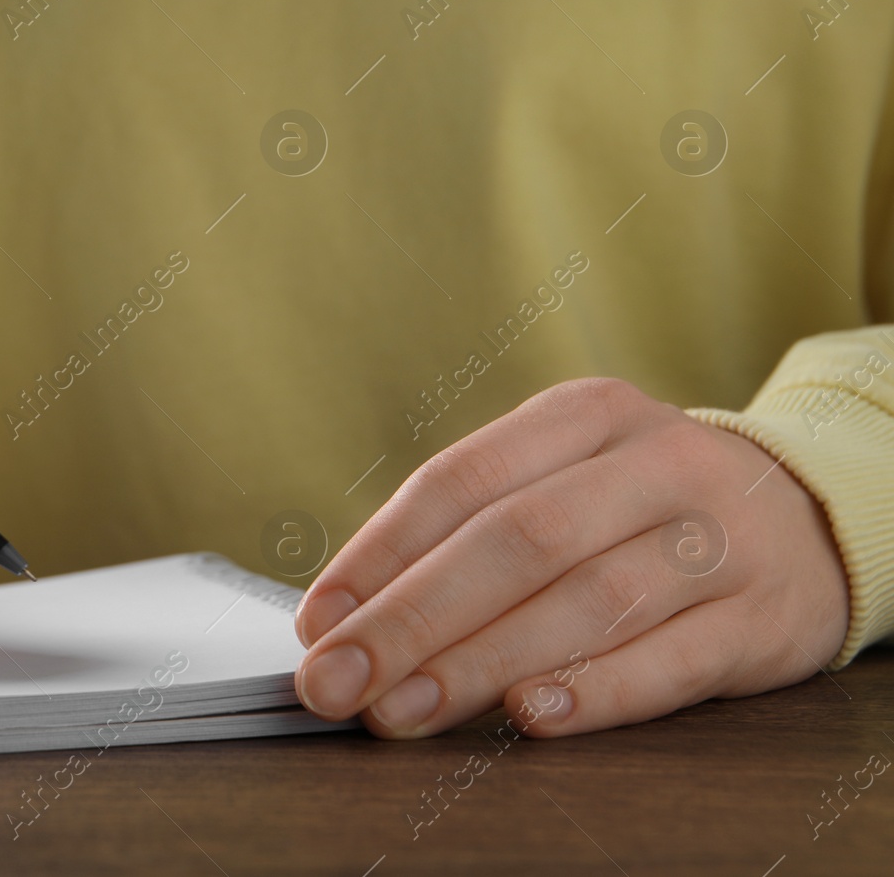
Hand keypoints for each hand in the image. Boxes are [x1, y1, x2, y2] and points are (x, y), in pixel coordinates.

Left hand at [293, 377, 850, 737]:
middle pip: (514, 540)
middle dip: (412, 618)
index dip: (378, 553)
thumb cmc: (644, 507)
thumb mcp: (567, 479)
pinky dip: (597, 691)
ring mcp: (719, 538)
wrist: (812, 518)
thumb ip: (468, 533)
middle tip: (341, 681)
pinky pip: (674, 660)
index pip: (460, 480)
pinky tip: (530, 717)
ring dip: (482, 662)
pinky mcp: (767, 618)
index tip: (319, 620)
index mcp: (585, 415)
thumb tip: (347, 615)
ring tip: (405, 708)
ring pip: (587, 600)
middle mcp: (655, 462)